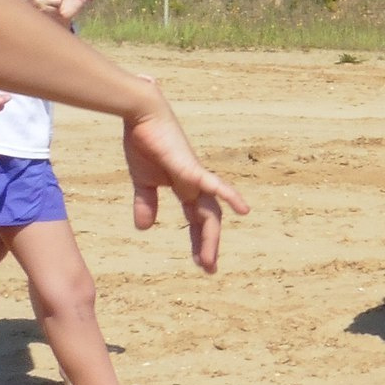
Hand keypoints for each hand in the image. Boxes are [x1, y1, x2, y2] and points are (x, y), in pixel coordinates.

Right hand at [120, 84, 249, 271]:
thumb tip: (145, 228)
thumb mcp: (143, 181)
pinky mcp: (190, 166)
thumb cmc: (144, 142)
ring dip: (210, 236)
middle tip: (208, 270)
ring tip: (209, 260)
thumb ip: (146, 204)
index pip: (196, 220)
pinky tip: (244, 209)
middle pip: (208, 220)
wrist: (141, 115)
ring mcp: (195, 175)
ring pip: (210, 211)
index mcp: (184, 188)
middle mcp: (196, 184)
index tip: (201, 264)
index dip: (198, 241)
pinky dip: (229, 196)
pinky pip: (213, 183)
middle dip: (207, 245)